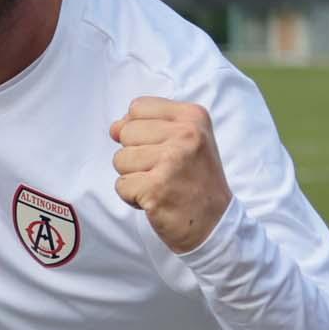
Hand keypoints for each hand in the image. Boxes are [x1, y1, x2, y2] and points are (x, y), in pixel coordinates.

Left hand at [111, 96, 231, 252]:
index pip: (138, 107)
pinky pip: (121, 185)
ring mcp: (172, 160)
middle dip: (135, 156)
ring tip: (160, 184)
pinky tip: (156, 199)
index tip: (161, 147)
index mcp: (193, 116)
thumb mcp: (183, 141)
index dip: (139, 130)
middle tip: (162, 171)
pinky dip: (132, 197)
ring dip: (133, 177)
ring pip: (120, 159)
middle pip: (126, 133)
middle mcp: (186, 134)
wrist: (214, 222)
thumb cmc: (194, 180)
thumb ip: (148, 126)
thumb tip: (114, 127)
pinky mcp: (157, 187)